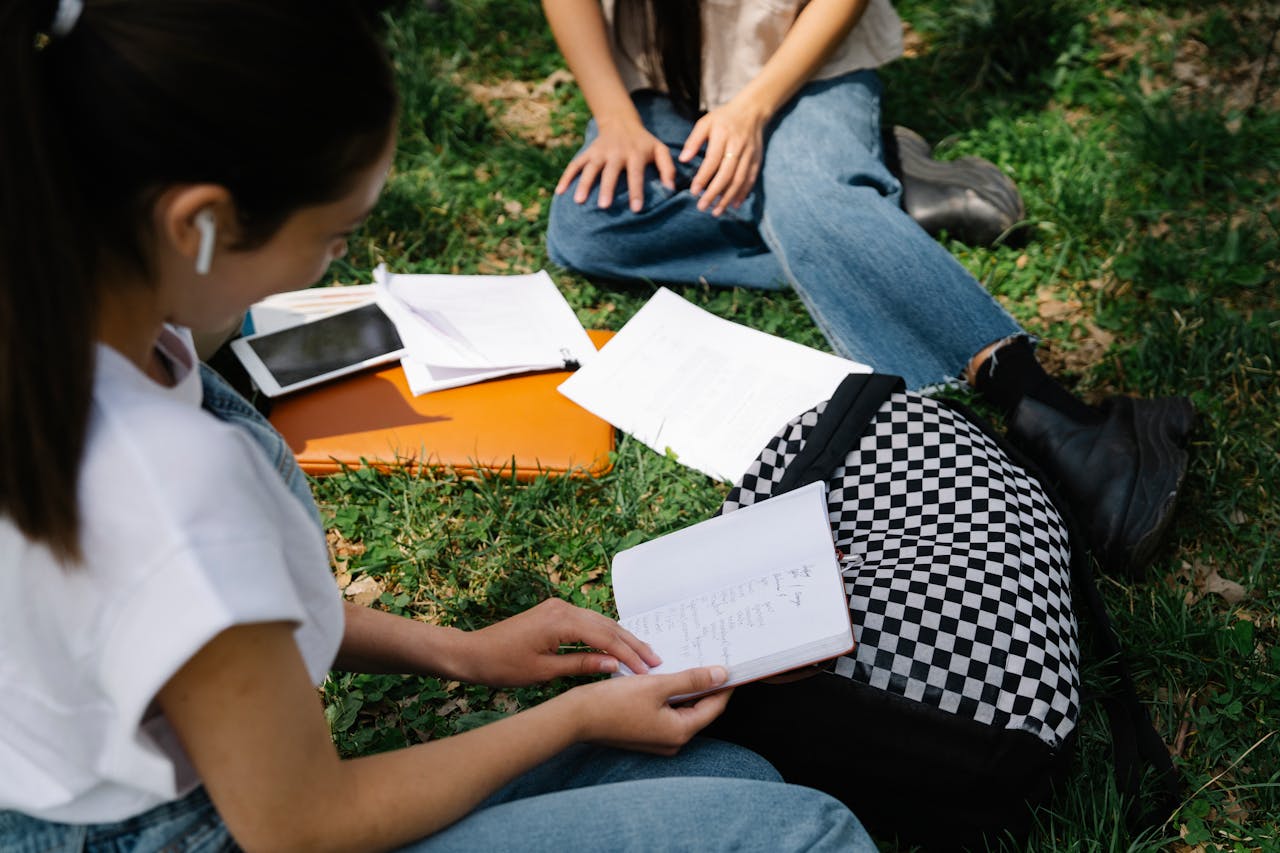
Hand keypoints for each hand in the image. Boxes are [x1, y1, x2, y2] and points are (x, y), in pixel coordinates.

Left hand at [457, 598, 661, 686]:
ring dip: (621, 638)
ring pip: (599, 622)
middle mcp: (562, 607)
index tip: (646, 670)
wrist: (472, 653)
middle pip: (606, 625)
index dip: (628, 655)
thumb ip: (581, 665)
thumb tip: (613, 665)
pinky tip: (616, 646)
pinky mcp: (553, 612)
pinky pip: (587, 622)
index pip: (605, 637)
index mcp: (560, 620)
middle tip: (655, 660)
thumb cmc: (502, 666)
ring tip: (643, 654)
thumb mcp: (544, 672)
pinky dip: (604, 634)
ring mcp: (558, 607)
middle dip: (632, 644)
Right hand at [556, 119, 675, 211]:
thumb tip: (671, 189)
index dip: (636, 191)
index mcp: (635, 154)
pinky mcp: (587, 153)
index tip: (636, 209)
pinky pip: (575, 165)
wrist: (621, 121)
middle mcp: (616, 152)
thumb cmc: (644, 143)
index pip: (636, 174)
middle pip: (610, 172)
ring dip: (583, 184)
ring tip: (578, 201)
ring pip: (590, 168)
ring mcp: (599, 152)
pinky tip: (560, 192)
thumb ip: (668, 168)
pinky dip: (566, 177)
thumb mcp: (660, 150)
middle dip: (607, 188)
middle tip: (603, 206)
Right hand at [565, 666, 733, 754]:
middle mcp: (672, 741)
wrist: (576, 718)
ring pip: (682, 710)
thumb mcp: (656, 685)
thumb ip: (691, 679)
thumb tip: (721, 675)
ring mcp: (658, 740)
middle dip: (705, 685)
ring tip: (689, 663)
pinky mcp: (645, 733)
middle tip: (711, 659)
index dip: (724, 685)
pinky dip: (670, 696)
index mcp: (680, 732)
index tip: (731, 666)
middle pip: (699, 709)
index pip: (714, 706)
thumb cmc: (613, 703)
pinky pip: (666, 713)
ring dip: (686, 689)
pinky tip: (666, 677)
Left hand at [679, 97, 767, 216]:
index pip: (712, 160)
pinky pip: (750, 179)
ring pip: (739, 180)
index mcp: (723, 135)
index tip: (693, 191)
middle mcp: (738, 146)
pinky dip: (743, 193)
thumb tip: (682, 159)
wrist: (752, 111)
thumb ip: (694, 140)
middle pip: (726, 174)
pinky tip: (734, 204)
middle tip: (702, 206)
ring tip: (716, 211)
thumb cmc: (723, 118)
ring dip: (728, 197)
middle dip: (714, 193)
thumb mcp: (705, 122)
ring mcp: (749, 154)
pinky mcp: (757, 160)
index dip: (703, 177)